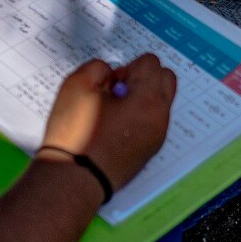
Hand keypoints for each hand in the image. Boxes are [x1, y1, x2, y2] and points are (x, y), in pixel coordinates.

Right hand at [43, 55, 175, 192]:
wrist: (75, 179)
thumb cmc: (75, 132)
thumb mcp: (78, 85)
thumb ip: (99, 68)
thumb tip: (112, 76)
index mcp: (149, 99)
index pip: (152, 62)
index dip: (127, 67)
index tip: (109, 86)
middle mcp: (161, 117)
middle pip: (166, 79)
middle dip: (143, 78)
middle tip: (116, 94)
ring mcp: (158, 136)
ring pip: (161, 101)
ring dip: (142, 97)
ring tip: (112, 112)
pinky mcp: (150, 151)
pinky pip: (153, 121)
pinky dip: (139, 116)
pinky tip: (114, 128)